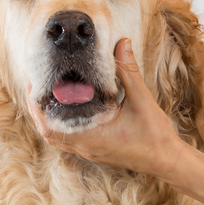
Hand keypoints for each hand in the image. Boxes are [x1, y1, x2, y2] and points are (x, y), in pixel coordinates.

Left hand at [26, 38, 182, 175]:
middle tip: (38, 83)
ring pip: (57, 136)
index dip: (37, 104)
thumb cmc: (155, 136)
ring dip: (49, 116)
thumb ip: (129, 72)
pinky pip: (69, 137)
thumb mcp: (141, 100)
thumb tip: (123, 43)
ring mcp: (89, 151)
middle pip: (47, 131)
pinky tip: (69, 106)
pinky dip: (62, 122)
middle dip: (39, 108)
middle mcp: (85, 147)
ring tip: (50, 93)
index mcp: (90, 136)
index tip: (35, 82)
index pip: (49, 124)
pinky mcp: (95, 151)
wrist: (168, 160)